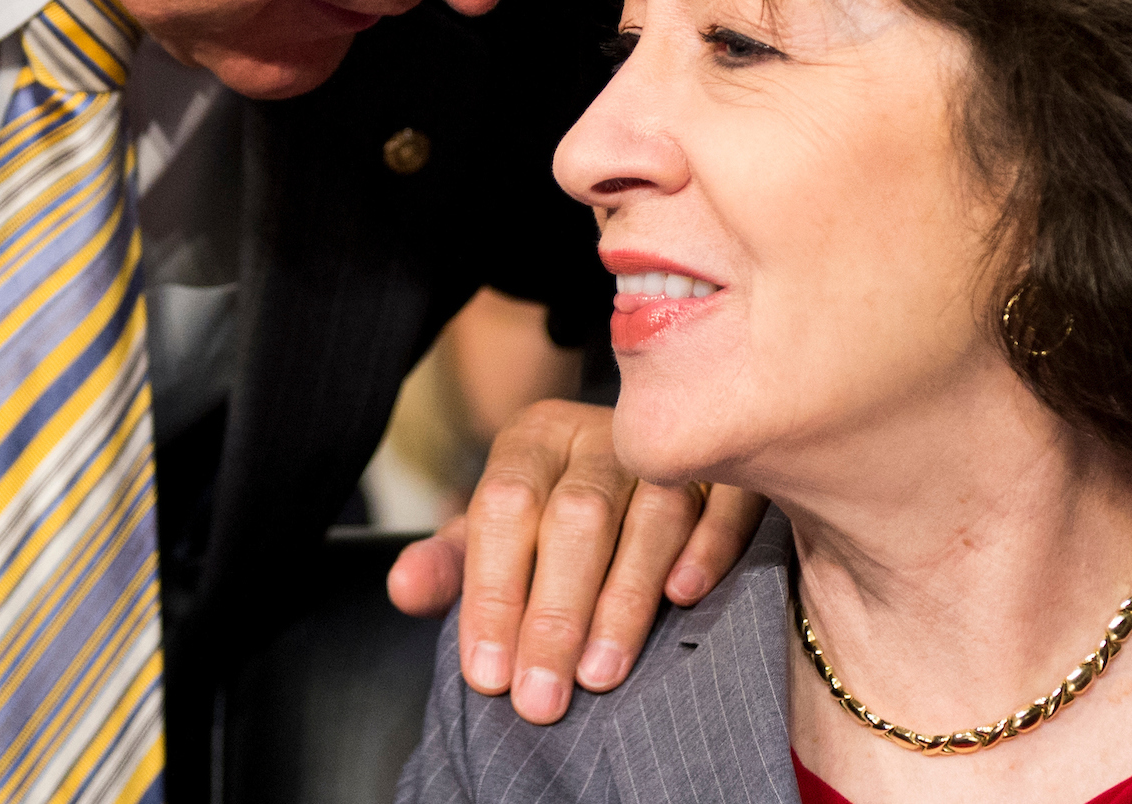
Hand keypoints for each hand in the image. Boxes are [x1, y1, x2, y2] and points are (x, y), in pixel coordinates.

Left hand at [384, 399, 764, 723]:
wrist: (637, 480)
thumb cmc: (554, 524)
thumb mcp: (495, 538)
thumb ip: (451, 565)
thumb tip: (402, 587)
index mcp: (534, 438)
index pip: (504, 506)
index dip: (494, 592)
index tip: (488, 674)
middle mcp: (600, 433)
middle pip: (577, 515)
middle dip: (555, 614)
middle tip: (540, 697)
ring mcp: (669, 447)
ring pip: (652, 514)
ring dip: (624, 599)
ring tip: (598, 674)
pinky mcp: (729, 467)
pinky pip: (726, 499)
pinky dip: (707, 547)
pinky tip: (684, 597)